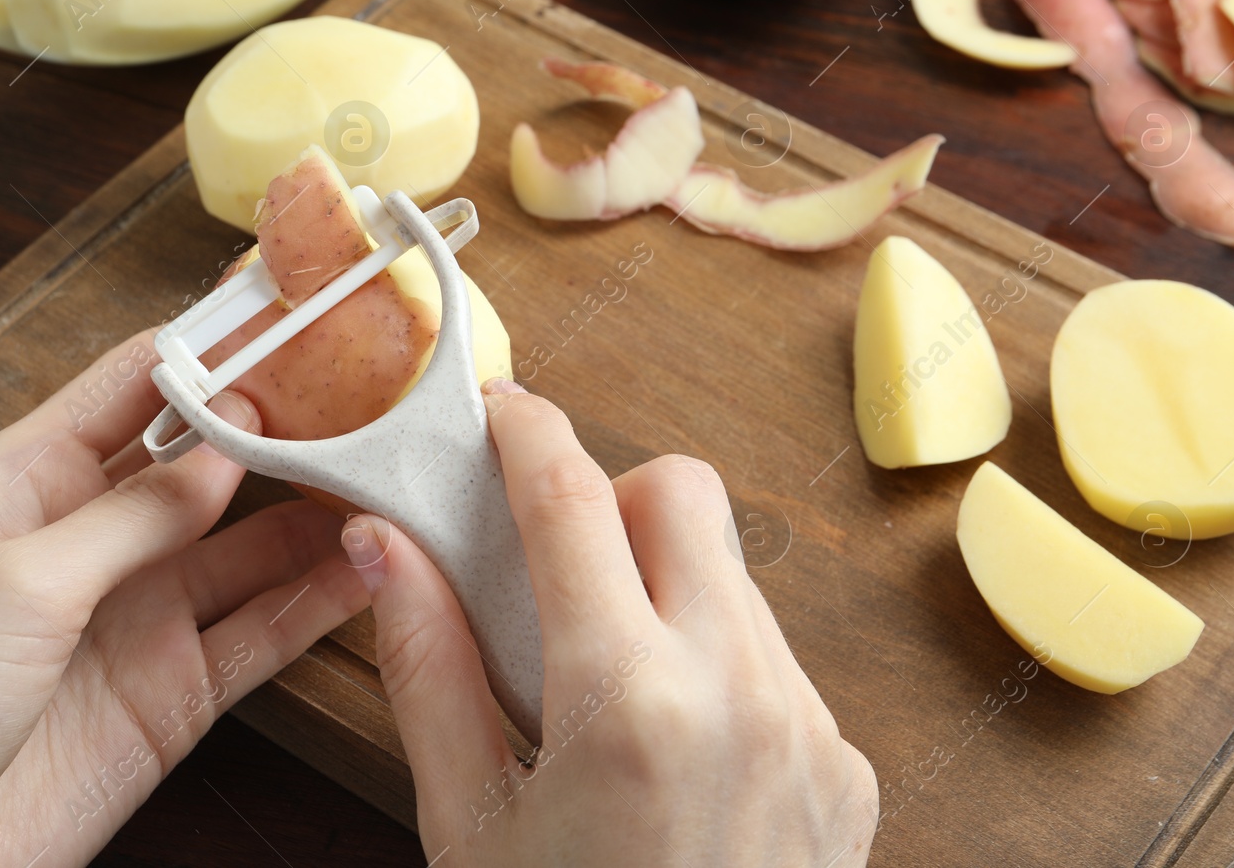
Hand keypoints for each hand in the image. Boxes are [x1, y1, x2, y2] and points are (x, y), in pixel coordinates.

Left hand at [0, 330, 367, 867]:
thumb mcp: (16, 586)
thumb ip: (130, 515)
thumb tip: (226, 447)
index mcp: (28, 481)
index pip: (135, 385)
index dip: (211, 349)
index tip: (292, 316)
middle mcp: (93, 539)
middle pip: (206, 462)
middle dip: (283, 429)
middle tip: (370, 400)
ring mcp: (139, 617)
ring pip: (250, 546)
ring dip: (315, 516)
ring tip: (390, 482)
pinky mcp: (174, 693)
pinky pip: (262, 633)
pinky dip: (318, 604)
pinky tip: (369, 570)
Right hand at [341, 379, 877, 866]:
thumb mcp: (465, 823)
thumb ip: (426, 665)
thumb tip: (386, 544)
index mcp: (626, 701)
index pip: (572, 499)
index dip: (527, 431)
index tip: (499, 409)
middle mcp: (739, 692)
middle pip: (684, 493)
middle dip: (613, 499)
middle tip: (557, 565)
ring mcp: (809, 727)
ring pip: (734, 573)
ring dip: (666, 582)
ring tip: (608, 675)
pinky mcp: (847, 766)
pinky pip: (775, 656)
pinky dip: (716, 658)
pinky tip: (672, 744)